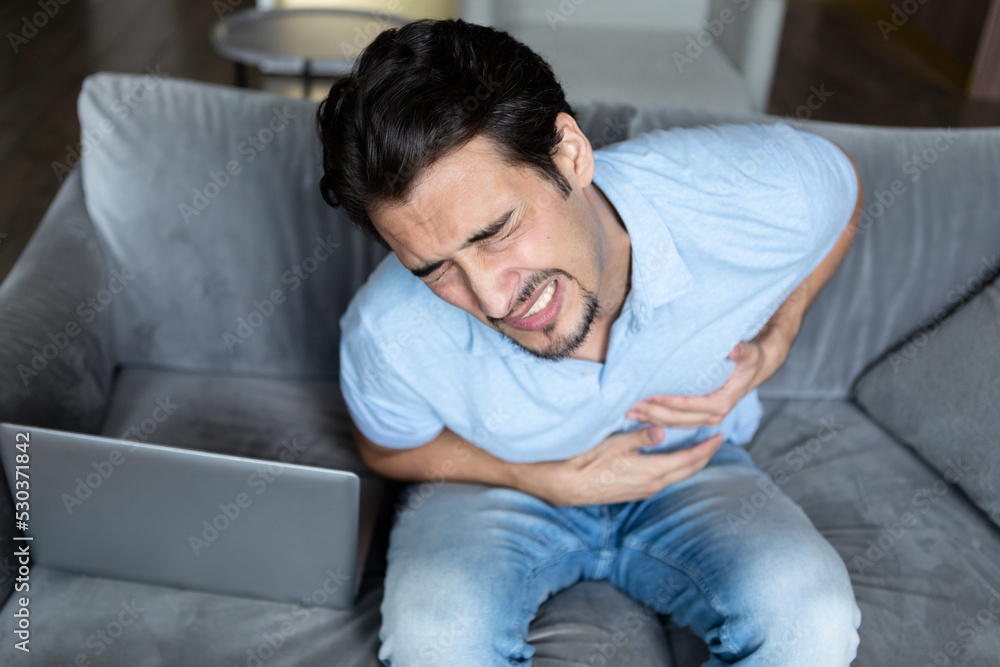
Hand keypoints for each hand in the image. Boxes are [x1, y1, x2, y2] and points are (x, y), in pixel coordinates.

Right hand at [517, 426, 723, 505]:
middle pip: (688, 470)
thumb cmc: (586, 461)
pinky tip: (673, 459)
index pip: (689, 459)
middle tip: (717, 440)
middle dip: (705, 456)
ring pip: (677, 476)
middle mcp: (652, 485)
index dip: (706, 448)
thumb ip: (640, 437)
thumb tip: (662, 430)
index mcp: (652, 471)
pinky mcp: (635, 492)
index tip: (720, 435)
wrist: (565, 485)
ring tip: (700, 448)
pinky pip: (664, 479)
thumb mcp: (613, 444)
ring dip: (691, 463)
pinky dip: (676, 468)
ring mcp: (644, 491)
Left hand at [625, 340, 767, 428]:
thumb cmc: (749, 359)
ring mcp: (707, 418)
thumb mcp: (748, 352)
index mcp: (722, 402)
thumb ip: (740, 351)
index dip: (670, 402)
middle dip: (654, 413)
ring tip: (629, 412)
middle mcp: (715, 414)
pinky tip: (641, 414)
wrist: (756, 367)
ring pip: (675, 423)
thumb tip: (733, 350)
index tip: (650, 397)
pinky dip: (658, 419)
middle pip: (678, 418)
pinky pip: (676, 421)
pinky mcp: (700, 416)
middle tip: (631, 405)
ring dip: (651, 419)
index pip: (690, 405)